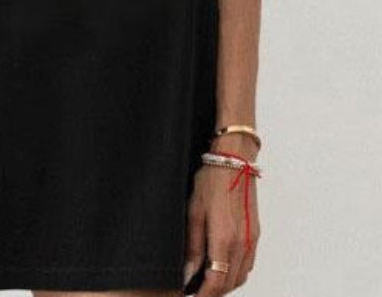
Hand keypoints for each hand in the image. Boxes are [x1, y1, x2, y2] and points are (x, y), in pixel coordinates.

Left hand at [184, 140, 260, 294]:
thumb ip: (193, 245)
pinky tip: (221, 267)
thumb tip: (188, 271)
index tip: (191, 296)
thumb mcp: (193, 210)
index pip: (216, 281)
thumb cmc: (211, 180)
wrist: (234, 161)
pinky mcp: (256, 234)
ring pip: (241, 276)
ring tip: (205, 282)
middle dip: (213, 292)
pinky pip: (248, 264)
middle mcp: (243, 243)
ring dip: (225, 284)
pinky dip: (235, 273)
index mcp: (225, 238)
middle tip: (195, 290)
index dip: (203, 294)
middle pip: (230, 283)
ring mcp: (252, 240)